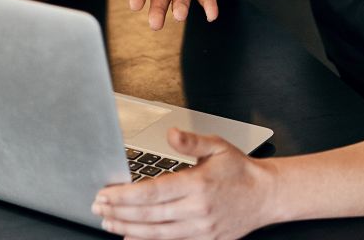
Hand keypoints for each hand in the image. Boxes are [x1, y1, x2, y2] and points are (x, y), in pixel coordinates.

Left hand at [93, 128, 276, 239]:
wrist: (266, 196)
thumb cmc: (241, 170)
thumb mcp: (218, 146)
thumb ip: (191, 141)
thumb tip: (171, 133)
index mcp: (196, 185)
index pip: (151, 192)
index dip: (123, 195)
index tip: (105, 193)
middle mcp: (196, 210)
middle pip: (147, 215)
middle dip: (118, 212)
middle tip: (97, 207)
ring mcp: (200, 229)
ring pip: (155, 233)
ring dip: (126, 228)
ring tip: (108, 222)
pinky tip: (131, 238)